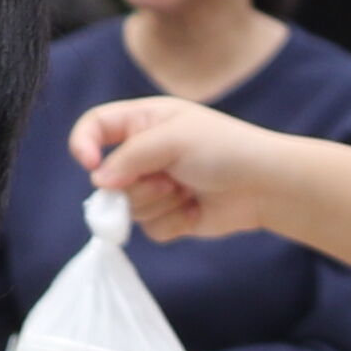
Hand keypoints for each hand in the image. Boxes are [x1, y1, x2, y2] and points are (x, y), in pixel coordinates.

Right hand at [69, 96, 295, 241]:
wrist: (266, 186)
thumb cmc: (225, 149)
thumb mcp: (172, 139)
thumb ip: (129, 157)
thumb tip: (98, 180)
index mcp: (144, 121)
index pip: (95, 126)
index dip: (84, 144)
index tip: (91, 165)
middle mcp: (146, 153)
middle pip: (109, 179)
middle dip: (138, 185)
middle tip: (170, 179)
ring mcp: (157, 186)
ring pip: (128, 208)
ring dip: (159, 203)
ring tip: (188, 191)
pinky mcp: (170, 215)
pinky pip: (150, 229)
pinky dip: (174, 222)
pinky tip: (196, 210)